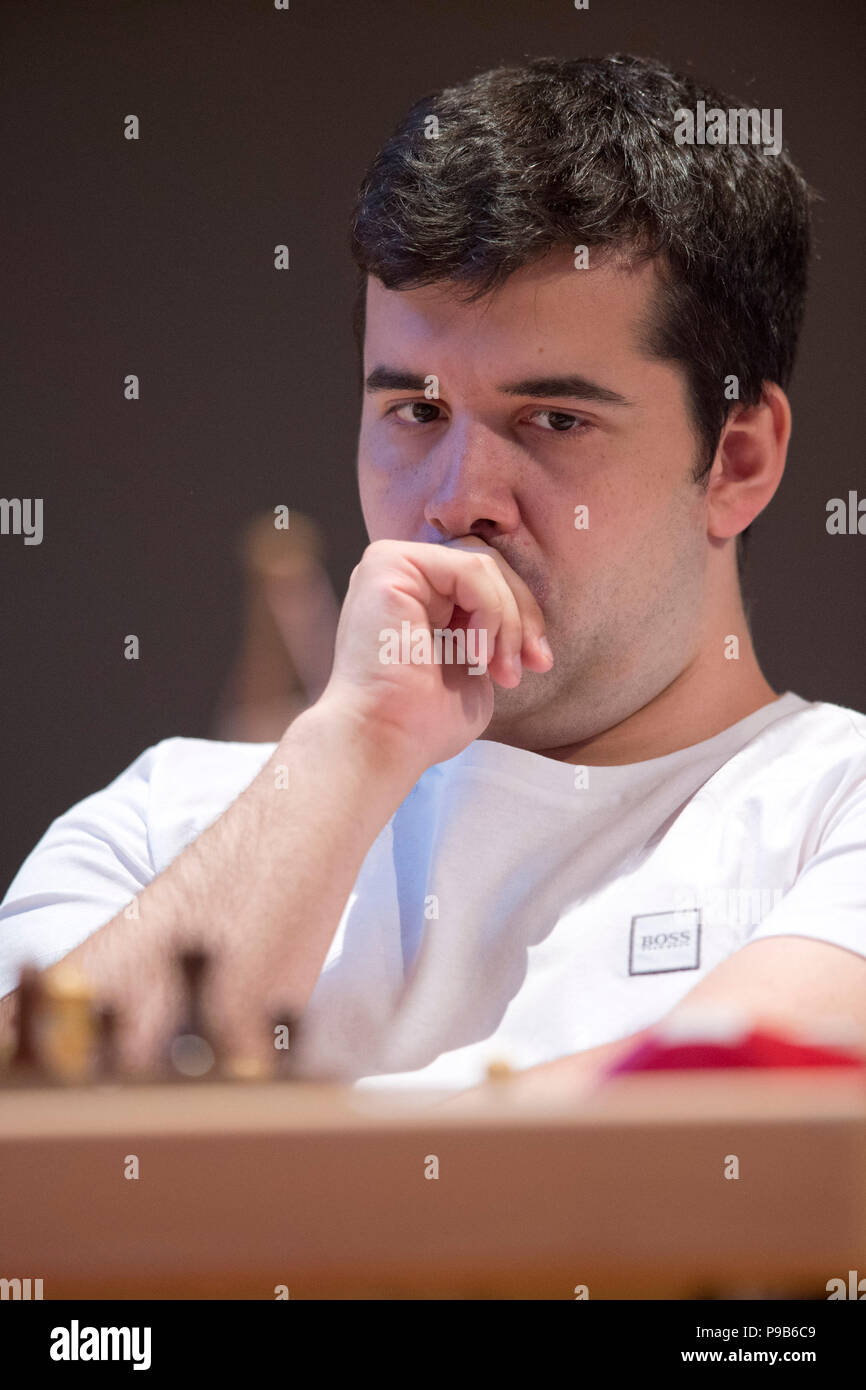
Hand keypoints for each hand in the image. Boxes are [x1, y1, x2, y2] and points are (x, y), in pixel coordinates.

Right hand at [315, 536, 552, 770]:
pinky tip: (474, 654)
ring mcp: (390, 563)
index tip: (538, 665)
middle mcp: (400, 573)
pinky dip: (490, 611)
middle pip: (488, 566)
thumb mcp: (474, 666)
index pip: (485, 580)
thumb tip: (528, 619)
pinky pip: (470, 568)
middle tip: (534, 663)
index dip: (522, 618)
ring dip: (507, 620)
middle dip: (522, 616)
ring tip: (498, 668)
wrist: (384, 741)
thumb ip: (491, 631)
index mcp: (416, 595)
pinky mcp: (389, 563)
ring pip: (483, 565)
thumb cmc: (422, 721)